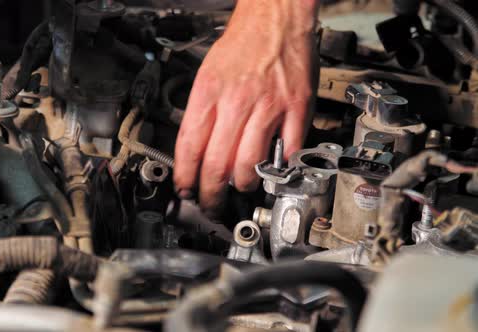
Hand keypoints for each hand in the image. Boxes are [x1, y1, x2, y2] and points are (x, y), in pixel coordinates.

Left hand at [174, 0, 318, 214]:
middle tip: (210, 203)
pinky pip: (288, 151)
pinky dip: (279, 167)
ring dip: (243, 185)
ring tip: (240, 186)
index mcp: (209, 93)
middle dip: (210, 193)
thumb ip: (202, 113)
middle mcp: (237, 102)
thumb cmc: (242, 45)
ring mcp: (269, 107)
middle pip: (217, 164)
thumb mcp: (208, 74)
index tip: (184, 189)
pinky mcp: (297, 108)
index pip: (189, 147)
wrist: (275, 19)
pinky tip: (272, 169)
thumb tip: (195, 150)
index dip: (185, 177)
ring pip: (251, 165)